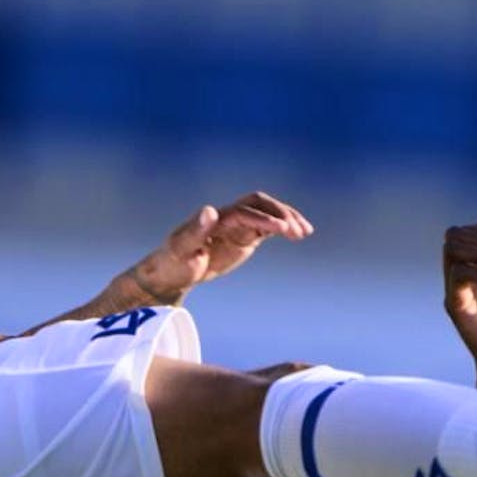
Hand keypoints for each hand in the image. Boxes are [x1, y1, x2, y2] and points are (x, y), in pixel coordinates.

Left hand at [120, 192, 312, 303]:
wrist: (172, 272)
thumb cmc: (173, 262)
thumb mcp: (181, 249)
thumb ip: (195, 230)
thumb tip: (210, 210)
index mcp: (216, 219)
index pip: (245, 212)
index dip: (264, 219)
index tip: (283, 231)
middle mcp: (228, 217)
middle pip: (260, 204)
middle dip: (280, 213)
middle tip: (298, 231)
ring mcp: (237, 227)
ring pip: (266, 213)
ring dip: (286, 219)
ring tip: (305, 232)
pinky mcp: (243, 238)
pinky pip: (267, 227)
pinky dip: (283, 228)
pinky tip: (298, 235)